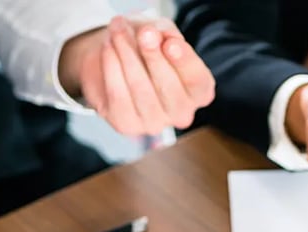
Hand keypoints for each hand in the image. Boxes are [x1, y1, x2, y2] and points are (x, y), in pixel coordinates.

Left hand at [60, 15, 215, 135]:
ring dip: (128, 55)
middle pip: (169, 89)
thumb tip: (156, 34)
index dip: (185, 63)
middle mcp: (181, 113)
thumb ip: (164, 31)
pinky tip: (109, 48)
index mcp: (198, 93)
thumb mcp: (160, 31)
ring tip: (118, 31)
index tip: (170, 43)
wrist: (113, 62)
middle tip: (144, 33)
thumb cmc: (146, 47)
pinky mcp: (126, 125)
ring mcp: (154, 123)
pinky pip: (117, 95)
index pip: (198, 82)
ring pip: (141, 90)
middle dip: (154, 56)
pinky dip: (111, 67)